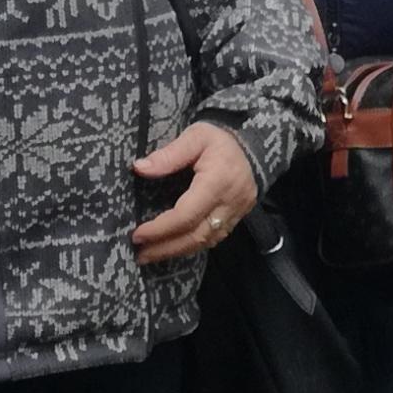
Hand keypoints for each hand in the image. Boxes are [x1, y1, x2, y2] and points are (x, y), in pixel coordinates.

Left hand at [129, 120, 262, 267]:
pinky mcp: (238, 217)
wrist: (254, 145)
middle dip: (166, 247)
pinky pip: (214, 238)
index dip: (161, 228)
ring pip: (206, 241)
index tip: (138, 234)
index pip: (187, 215)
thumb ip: (168, 154)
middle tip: (140, 254)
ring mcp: (237, 213)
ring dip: (177, 251)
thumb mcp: (195, 136)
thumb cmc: (220, 138)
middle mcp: (230, 202)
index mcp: (218, 181)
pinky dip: (192, 245)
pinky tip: (174, 247)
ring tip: (151, 255)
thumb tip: (139, 168)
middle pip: (196, 235)